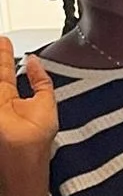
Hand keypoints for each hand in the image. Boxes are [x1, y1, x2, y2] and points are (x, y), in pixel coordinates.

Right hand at [0, 38, 57, 175]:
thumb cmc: (36, 139)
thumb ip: (40, 80)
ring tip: (1, 41)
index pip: (4, 70)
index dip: (4, 54)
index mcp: (11, 98)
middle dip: (0, 54)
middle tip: (1, 39)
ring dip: (0, 58)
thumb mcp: (45, 102)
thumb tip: (34, 60)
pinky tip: (2, 49)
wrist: (23, 157)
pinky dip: (1, 66)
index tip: (3, 40)